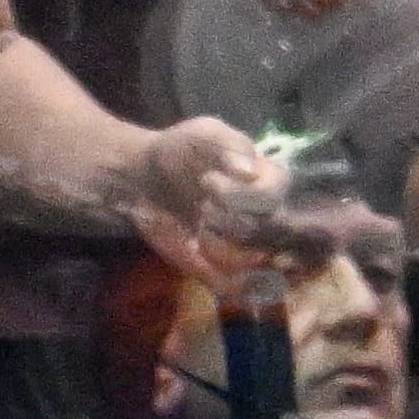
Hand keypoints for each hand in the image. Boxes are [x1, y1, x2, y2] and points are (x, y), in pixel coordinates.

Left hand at [125, 118, 291, 286]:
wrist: (145, 179)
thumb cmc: (180, 151)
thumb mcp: (204, 133)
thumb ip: (230, 144)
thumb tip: (249, 170)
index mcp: (270, 182)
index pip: (274, 196)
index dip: (241, 194)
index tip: (206, 181)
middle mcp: (269, 217)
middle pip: (263, 230)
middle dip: (224, 217)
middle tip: (200, 204)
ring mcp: (251, 247)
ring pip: (249, 259)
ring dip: (217, 242)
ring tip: (198, 225)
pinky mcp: (228, 270)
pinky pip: (234, 284)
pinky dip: (214, 271)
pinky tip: (196, 249)